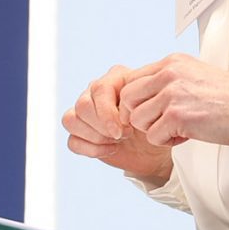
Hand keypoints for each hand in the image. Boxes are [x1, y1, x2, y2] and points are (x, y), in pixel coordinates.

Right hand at [62, 64, 175, 186]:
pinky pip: (72, 141)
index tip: (125, 129)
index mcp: (114, 79)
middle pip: (82, 105)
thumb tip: (122, 114)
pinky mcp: (81, 133)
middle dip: (103, 126)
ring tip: (117, 141)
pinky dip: (91, 149)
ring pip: (71, 120)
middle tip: (125, 135)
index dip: (108, 113)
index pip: (98, 89)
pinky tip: (111, 150)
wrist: (157, 146)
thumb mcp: (152, 110)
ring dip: (95, 137)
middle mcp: (95, 92)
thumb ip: (137, 103)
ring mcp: (85, 113)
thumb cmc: (156, 124)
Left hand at [120, 54, 228, 148]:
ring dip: (154, 130)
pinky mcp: (178, 116)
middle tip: (160, 123)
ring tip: (177, 130)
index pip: (131, 80)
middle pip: (126, 99)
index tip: (151, 112)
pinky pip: (153, 136)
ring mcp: (172, 94)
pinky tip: (186, 136)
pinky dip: (168, 142)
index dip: (136, 101)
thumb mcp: (195, 75)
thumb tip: (145, 97)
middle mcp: (168, 74)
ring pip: (137, 119)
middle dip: (140, 116)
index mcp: (171, 62)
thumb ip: (169, 80)